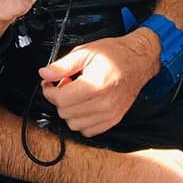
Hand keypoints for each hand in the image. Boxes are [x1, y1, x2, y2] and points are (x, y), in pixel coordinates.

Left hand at [38, 30, 159, 135]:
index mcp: (96, 85)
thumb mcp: (85, 52)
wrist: (138, 60)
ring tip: (74, 94)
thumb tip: (44, 74)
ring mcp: (111, 115)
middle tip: (63, 84)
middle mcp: (104, 104)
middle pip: (66, 113)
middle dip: (59, 99)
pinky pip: (89, 131)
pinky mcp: (114, 120)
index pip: (61, 99)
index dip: (49, 90)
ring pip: (75, 125)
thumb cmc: (114, 53)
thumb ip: (62, 65)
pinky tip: (83, 105)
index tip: (48, 82)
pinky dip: (81, 121)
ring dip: (69, 111)